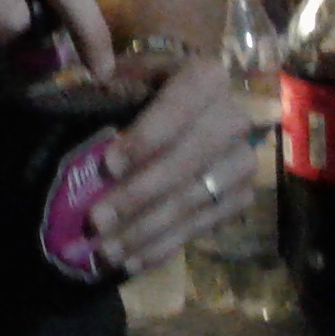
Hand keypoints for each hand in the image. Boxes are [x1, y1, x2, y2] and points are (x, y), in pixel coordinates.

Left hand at [88, 55, 254, 274]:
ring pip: (195, 200)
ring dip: (147, 230)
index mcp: (206, 76)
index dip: (148, 136)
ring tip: (106, 250)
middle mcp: (234, 117)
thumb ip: (103, 81)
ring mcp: (242, 161)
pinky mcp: (239, 197)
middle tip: (97, 221)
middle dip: (140, 195)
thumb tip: (92, 84)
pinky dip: (165, 246)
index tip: (109, 164)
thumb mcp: (118, 74)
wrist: (172, 111)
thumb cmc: (136, 87)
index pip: (182, 104)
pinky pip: (202, 226)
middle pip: (188, 162)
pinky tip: (131, 261)